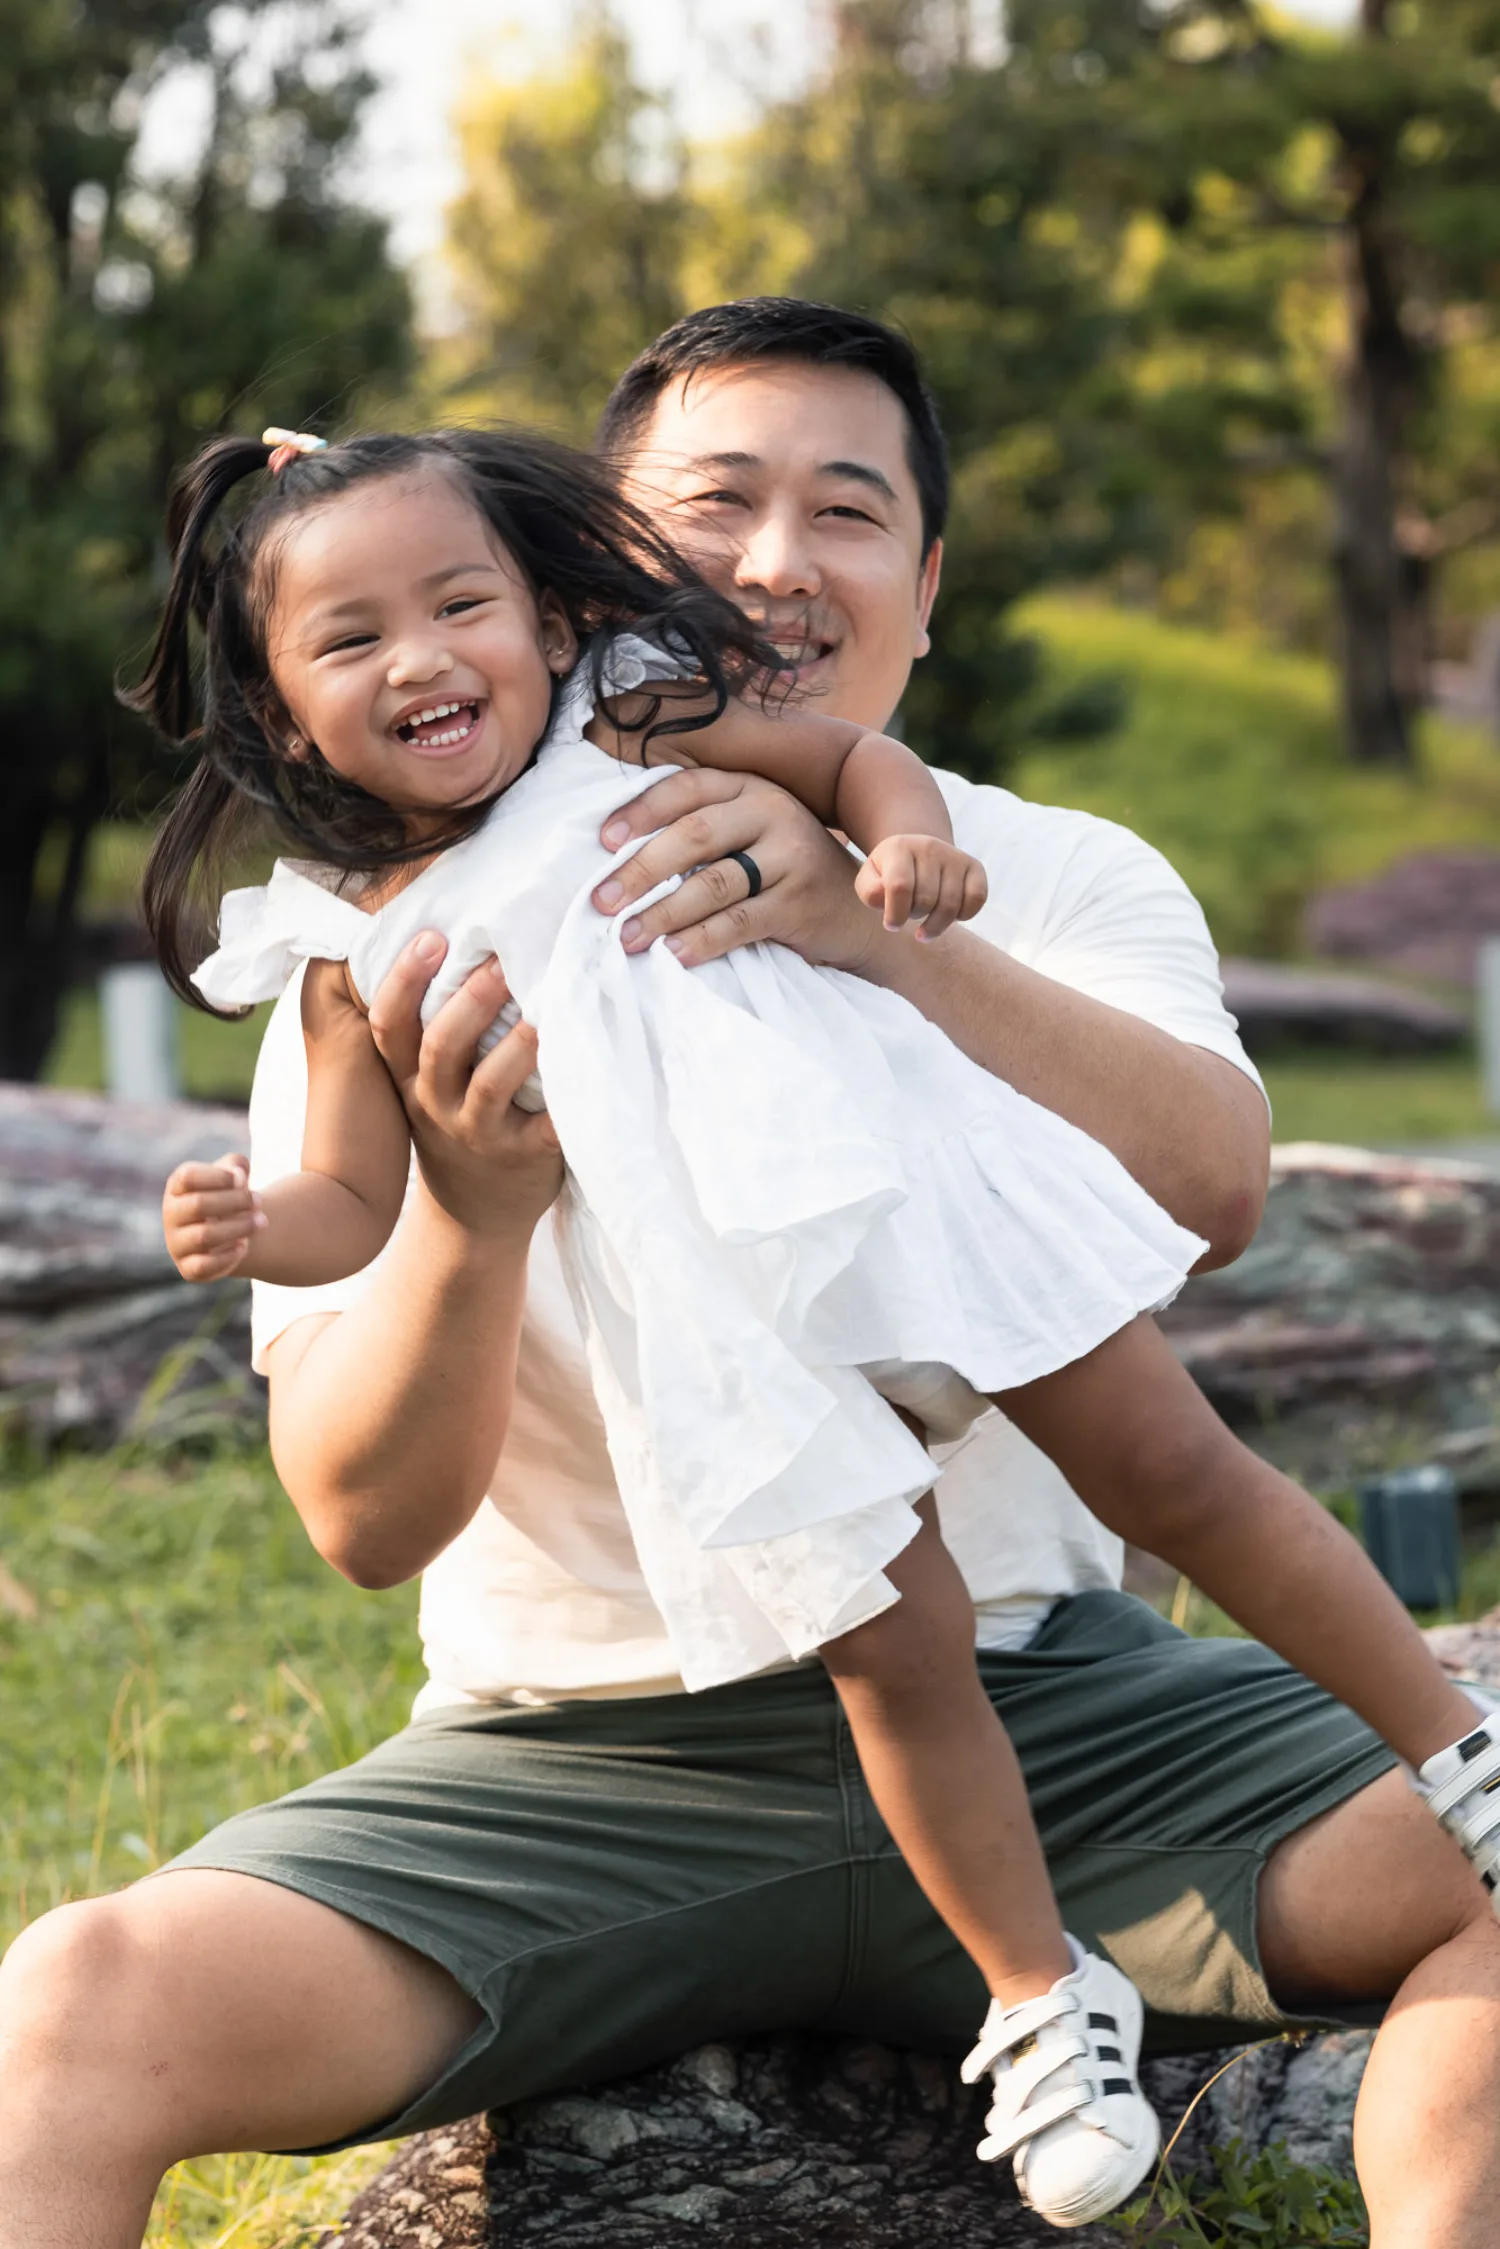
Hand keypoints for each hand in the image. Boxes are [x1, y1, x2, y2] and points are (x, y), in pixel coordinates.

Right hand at [162, 1152, 264, 1281]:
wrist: (231, 1232)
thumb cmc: (230, 1196)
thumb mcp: (234, 1175)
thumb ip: (237, 1166)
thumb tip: (238, 1175)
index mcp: (177, 1187)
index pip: (188, 1177)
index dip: (218, 1176)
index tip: (241, 1179)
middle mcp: (171, 1214)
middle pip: (199, 1204)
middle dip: (236, 1201)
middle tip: (259, 1201)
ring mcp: (176, 1243)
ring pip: (204, 1236)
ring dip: (239, 1227)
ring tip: (261, 1222)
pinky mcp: (187, 1268)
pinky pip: (203, 1266)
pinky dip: (228, 1256)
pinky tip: (243, 1246)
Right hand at [367, 932, 562, 1237]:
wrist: (476, 1215)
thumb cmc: (458, 1122)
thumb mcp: (425, 1083)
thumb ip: (431, 1028)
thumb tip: (450, 933)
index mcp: (407, 1077)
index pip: (389, 1026)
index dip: (402, 981)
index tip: (431, 936)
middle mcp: (435, 1104)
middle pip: (440, 1048)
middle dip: (470, 1002)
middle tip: (502, 959)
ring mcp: (479, 1133)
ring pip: (490, 1086)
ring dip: (517, 1046)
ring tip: (544, 1010)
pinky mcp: (524, 1157)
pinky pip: (545, 1128)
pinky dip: (564, 1102)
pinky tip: (586, 1067)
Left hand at [592, 769, 878, 971]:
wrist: (856, 913)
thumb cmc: (783, 874)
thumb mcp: (751, 836)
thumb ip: (703, 832)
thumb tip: (618, 856)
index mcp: (750, 787)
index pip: (687, 788)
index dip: (641, 811)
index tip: (603, 842)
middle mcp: (772, 812)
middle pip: (694, 835)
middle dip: (642, 870)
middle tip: (601, 901)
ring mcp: (791, 856)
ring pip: (713, 883)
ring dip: (663, 914)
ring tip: (627, 938)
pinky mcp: (800, 902)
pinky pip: (739, 921)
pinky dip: (702, 940)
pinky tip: (673, 955)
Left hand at [855, 835, 987, 938]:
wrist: (917, 856)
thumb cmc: (888, 876)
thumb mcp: (869, 881)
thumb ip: (870, 892)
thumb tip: (886, 896)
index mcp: (899, 848)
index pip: (900, 887)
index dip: (896, 914)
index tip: (891, 925)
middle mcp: (930, 846)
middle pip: (926, 899)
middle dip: (915, 917)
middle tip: (909, 915)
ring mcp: (954, 856)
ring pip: (951, 905)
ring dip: (936, 924)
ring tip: (925, 925)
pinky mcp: (974, 867)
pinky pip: (976, 899)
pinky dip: (963, 916)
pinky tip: (949, 916)